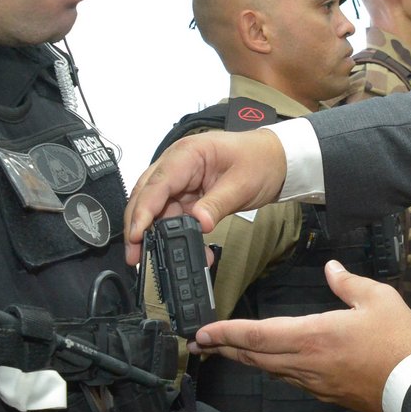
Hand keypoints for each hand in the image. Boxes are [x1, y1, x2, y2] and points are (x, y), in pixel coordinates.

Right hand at [124, 129, 287, 263]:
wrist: (276, 159)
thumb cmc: (260, 160)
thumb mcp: (241, 184)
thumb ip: (217, 204)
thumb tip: (199, 223)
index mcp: (187, 153)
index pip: (157, 183)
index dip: (143, 210)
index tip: (137, 234)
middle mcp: (177, 164)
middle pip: (147, 195)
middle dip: (138, 225)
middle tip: (134, 253)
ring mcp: (181, 180)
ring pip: (157, 208)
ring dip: (156, 234)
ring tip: (158, 258)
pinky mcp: (187, 194)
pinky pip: (173, 215)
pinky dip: (175, 233)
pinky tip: (186, 249)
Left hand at [192, 261, 410, 411]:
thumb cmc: (399, 342)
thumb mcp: (378, 298)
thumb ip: (348, 282)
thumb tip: (330, 268)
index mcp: (314, 335)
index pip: (258, 334)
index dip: (227, 333)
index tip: (204, 331)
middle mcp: (306, 362)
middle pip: (254, 356)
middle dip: (223, 348)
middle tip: (199, 344)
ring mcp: (314, 381)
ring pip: (268, 370)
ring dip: (243, 359)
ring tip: (225, 351)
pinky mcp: (325, 393)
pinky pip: (288, 379)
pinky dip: (270, 369)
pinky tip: (267, 364)